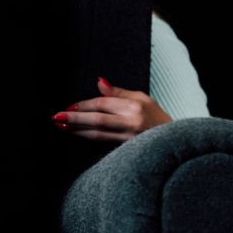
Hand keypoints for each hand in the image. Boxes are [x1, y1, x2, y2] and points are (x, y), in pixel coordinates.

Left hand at [52, 77, 172, 141]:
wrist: (176, 141)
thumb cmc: (156, 117)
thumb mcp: (142, 98)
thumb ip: (118, 92)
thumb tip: (99, 82)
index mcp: (135, 107)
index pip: (103, 104)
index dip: (84, 105)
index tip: (68, 107)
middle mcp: (132, 123)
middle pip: (98, 120)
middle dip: (75, 119)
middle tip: (57, 117)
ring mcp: (130, 138)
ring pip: (98, 134)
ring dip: (77, 130)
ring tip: (61, 126)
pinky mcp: (127, 151)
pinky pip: (103, 143)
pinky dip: (88, 138)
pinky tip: (76, 135)